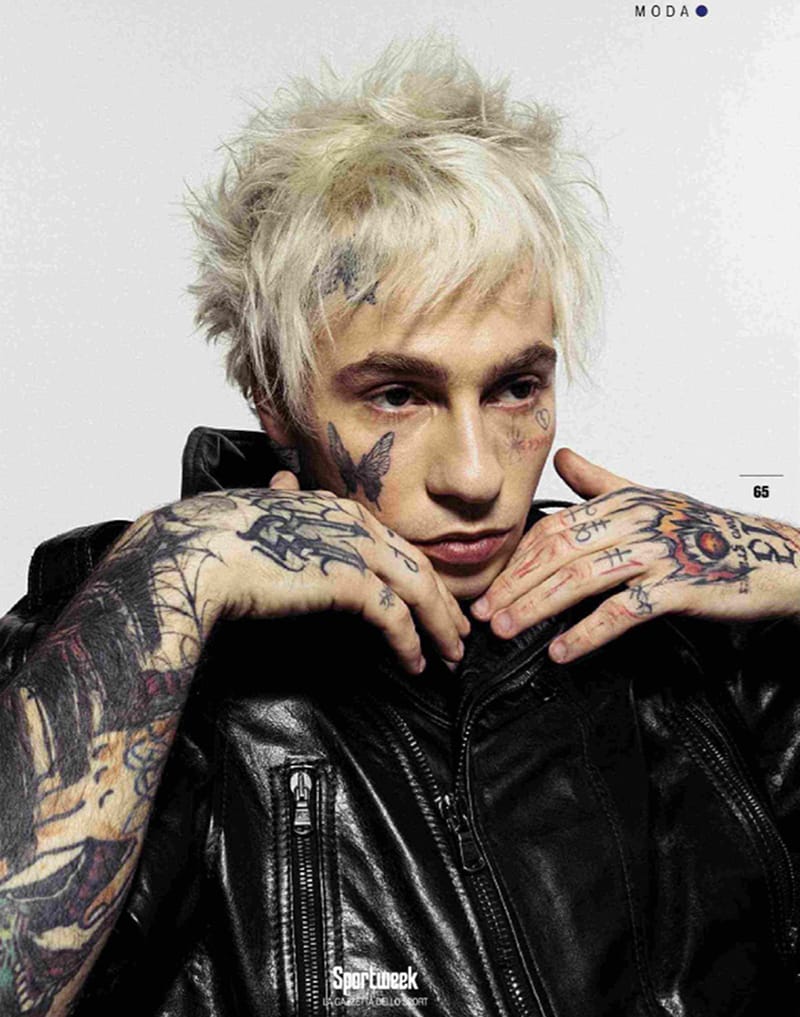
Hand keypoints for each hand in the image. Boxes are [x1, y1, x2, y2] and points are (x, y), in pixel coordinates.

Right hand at [153, 473, 468, 674]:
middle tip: (459, 634)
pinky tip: (415, 664)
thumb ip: (283, 500)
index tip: (434, 601)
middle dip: (442, 602)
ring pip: (418, 589)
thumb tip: (284, 481)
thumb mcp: (261, 509)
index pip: (394, 544)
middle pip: (416, 565)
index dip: (419, 575)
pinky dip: (410, 642)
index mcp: (337, 507)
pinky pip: (394, 616)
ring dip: (439, 626)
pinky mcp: (349, 580)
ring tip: (451, 656)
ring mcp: (355, 548)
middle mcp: (354, 521)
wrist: (200, 552)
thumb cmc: (220, 536)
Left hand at [472, 448, 799, 663]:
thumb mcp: (648, 498)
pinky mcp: (677, 587)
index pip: (553, 528)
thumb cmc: (703, 531)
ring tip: (508, 631)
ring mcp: (656, 553)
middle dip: (515, 585)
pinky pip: (622, 611)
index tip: (488, 585)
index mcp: (621, 502)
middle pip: (558, 552)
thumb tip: (561, 457)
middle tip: (484, 614)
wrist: (767, 555)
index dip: (517, 559)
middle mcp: (634, 522)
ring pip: (581, 579)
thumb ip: (599, 482)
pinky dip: (587, 633)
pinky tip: (561, 651)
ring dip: (537, 607)